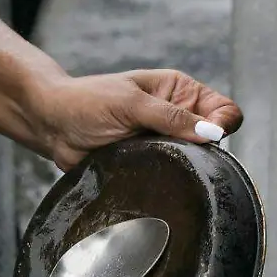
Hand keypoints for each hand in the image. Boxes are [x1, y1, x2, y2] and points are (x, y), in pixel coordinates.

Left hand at [25, 70, 243, 170]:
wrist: (52, 125)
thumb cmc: (87, 102)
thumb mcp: (130, 102)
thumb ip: (170, 117)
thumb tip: (211, 133)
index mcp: (179, 92)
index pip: (223, 109)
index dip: (222, 124)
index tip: (208, 138)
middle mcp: (177, 118)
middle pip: (214, 141)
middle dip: (206, 152)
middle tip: (181, 157)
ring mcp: (164, 145)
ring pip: (194, 164)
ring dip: (186, 170)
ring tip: (165, 169)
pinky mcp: (151, 167)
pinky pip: (171, 180)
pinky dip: (169, 184)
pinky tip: (158, 185)